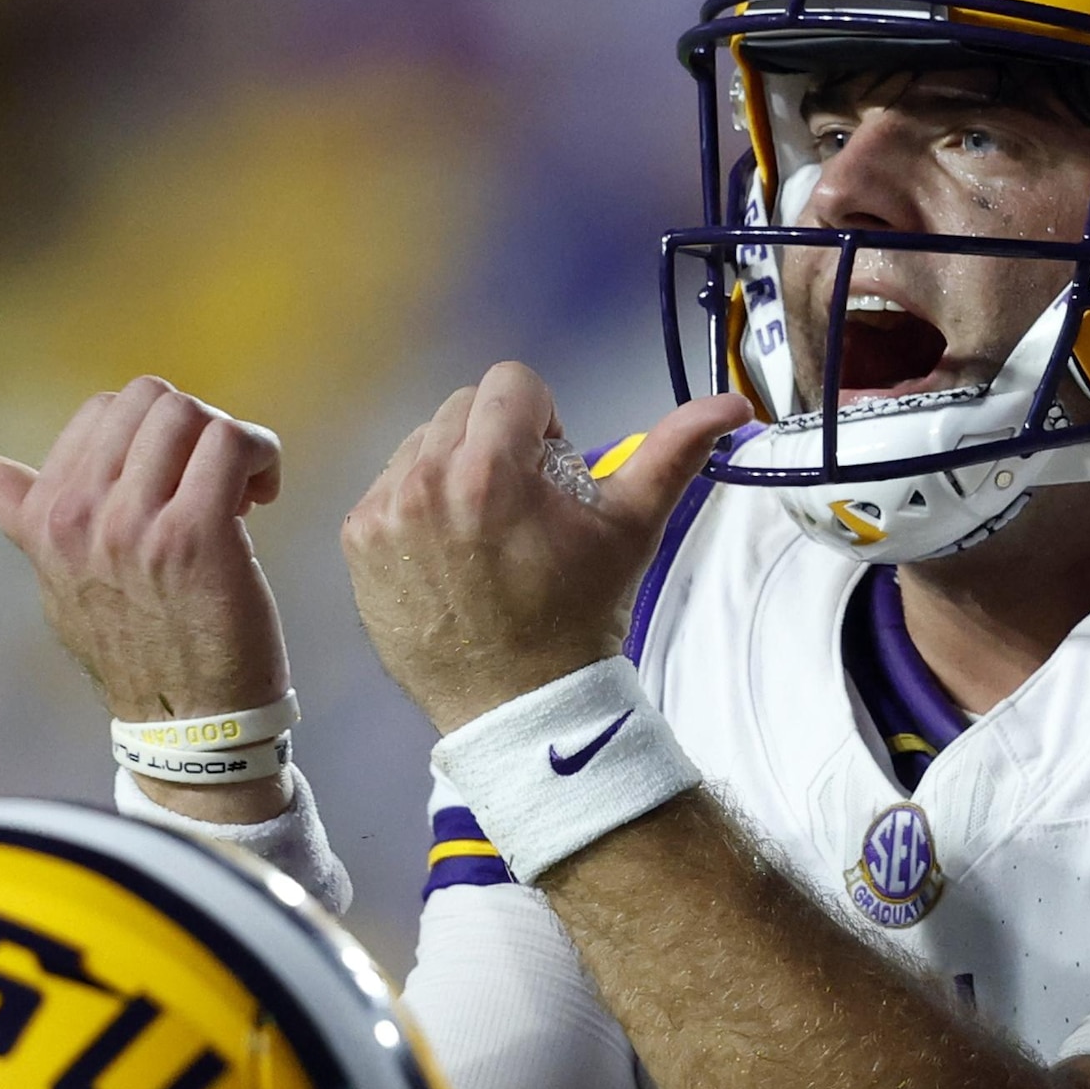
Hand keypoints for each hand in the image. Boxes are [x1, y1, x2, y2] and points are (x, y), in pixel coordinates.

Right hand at [0, 379, 292, 820]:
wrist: (186, 726)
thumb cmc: (133, 650)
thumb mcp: (60, 584)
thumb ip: (25, 518)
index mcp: (47, 516)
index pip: (101, 410)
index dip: (151, 435)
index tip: (176, 482)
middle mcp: (82, 515)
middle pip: (148, 399)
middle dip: (192, 428)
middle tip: (215, 480)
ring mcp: (137, 525)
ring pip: (191, 414)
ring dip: (229, 440)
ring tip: (240, 488)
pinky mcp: (197, 536)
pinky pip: (232, 443)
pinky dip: (260, 454)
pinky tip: (262, 497)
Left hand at [342, 365, 752, 729]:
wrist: (518, 704)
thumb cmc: (578, 615)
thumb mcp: (632, 529)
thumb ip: (674, 453)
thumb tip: (731, 405)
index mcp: (490, 469)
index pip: (513, 384)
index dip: (543, 423)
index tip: (551, 474)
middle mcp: (424, 481)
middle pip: (464, 407)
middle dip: (498, 441)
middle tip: (522, 505)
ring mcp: (383, 513)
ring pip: (422, 441)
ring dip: (454, 467)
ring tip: (483, 529)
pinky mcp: (357, 541)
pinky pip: (388, 486)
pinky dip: (418, 505)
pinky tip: (448, 550)